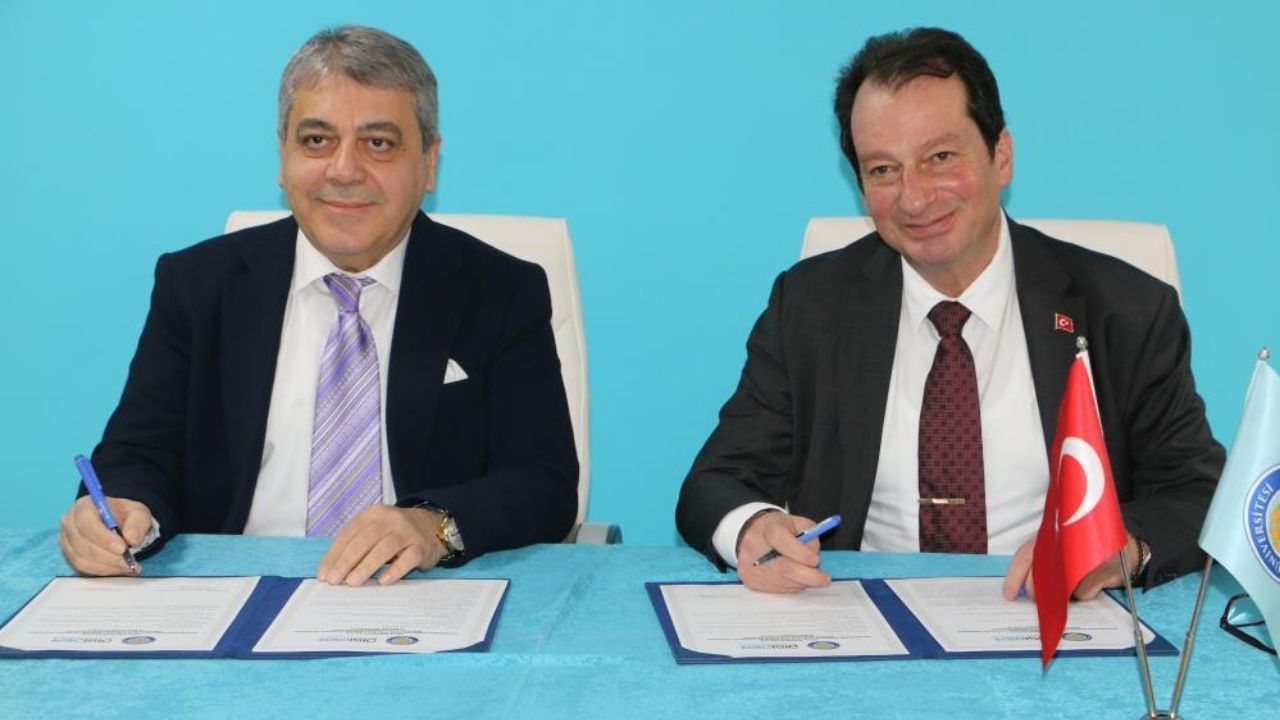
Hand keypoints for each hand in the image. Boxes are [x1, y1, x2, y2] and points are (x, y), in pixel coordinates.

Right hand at [58, 495, 150, 575]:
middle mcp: (69, 523)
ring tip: (127, 567)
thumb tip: (132, 539)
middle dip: (107, 556)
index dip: (103, 538)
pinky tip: (118, 569)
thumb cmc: (124, 516)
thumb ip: (138, 523)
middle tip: (128, 562)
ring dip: (106, 567)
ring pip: (81, 559)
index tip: (122, 548)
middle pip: (82, 544)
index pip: (86, 523)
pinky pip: (82, 568)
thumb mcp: (138, 513)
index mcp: (84, 507)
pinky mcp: (69, 556)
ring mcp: (67, 541)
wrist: (118, 523)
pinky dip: (101, 571)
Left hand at [316, 505, 445, 586]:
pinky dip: (394, 570)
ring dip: (366, 566)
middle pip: (365, 540)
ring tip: (353, 582)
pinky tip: (383, 581)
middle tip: (335, 580)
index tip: (324, 574)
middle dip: (347, 561)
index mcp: (373, 514)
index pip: (349, 534)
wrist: (431, 526)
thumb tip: (332, 570)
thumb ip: (356, 544)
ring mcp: (407, 532)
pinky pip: (408, 559)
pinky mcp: (421, 547)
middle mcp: (390, 520)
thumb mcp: (374, 529)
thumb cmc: (394, 532)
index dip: (334, 554)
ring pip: (385, 548)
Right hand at [735, 511, 830, 593]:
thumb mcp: (796, 523)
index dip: (799, 552)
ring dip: (801, 581)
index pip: (781, 540)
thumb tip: (814, 554)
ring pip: (783, 581)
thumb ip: (810, 534)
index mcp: (768, 529)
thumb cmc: (777, 529)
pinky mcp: (750, 579)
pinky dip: (790, 586)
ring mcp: (751, 566)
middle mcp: (755, 547)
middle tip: (824, 579)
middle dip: (808, 576)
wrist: (749, 536)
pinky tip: (793, 577)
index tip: (816, 560)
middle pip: (783, 567)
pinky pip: (776, 588)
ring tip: (807, 574)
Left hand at [1001, 533, 1138, 600]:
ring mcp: (1084, 556)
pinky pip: (1082, 593)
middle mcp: (1065, 542)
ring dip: (1061, 594)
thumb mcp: (1062, 550)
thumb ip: (1043, 563)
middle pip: (1039, 574)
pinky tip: (1090, 585)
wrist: (1126, 549)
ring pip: (1060, 587)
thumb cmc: (1086, 551)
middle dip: (1035, 591)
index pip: (1025, 555)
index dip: (1014, 577)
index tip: (1009, 595)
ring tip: (1070, 586)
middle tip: (1038, 599)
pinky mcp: (1102, 570)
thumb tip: (1022, 588)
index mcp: (1051, 535)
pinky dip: (1083, 594)